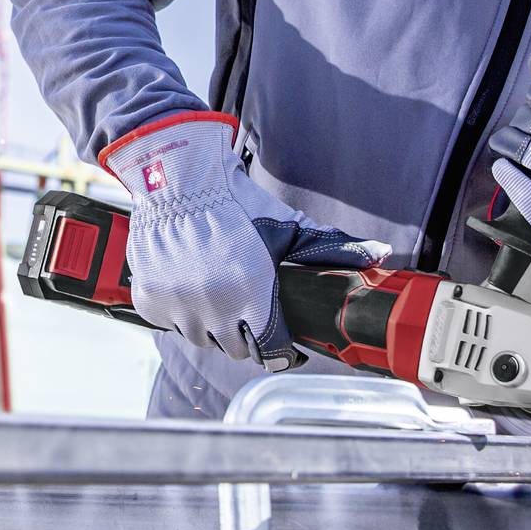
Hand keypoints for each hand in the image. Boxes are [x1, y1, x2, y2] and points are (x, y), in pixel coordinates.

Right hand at [101, 112, 389, 366]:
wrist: (177, 178)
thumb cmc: (233, 202)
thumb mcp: (286, 226)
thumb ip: (332, 246)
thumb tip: (379, 254)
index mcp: (253, 294)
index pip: (270, 351)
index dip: (281, 351)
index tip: (283, 346)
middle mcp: (213, 306)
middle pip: (235, 349)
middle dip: (245, 335)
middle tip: (248, 310)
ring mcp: (178, 305)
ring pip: (200, 339)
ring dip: (211, 326)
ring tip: (218, 296)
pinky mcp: (150, 300)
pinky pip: (170, 324)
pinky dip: (180, 313)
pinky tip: (190, 287)